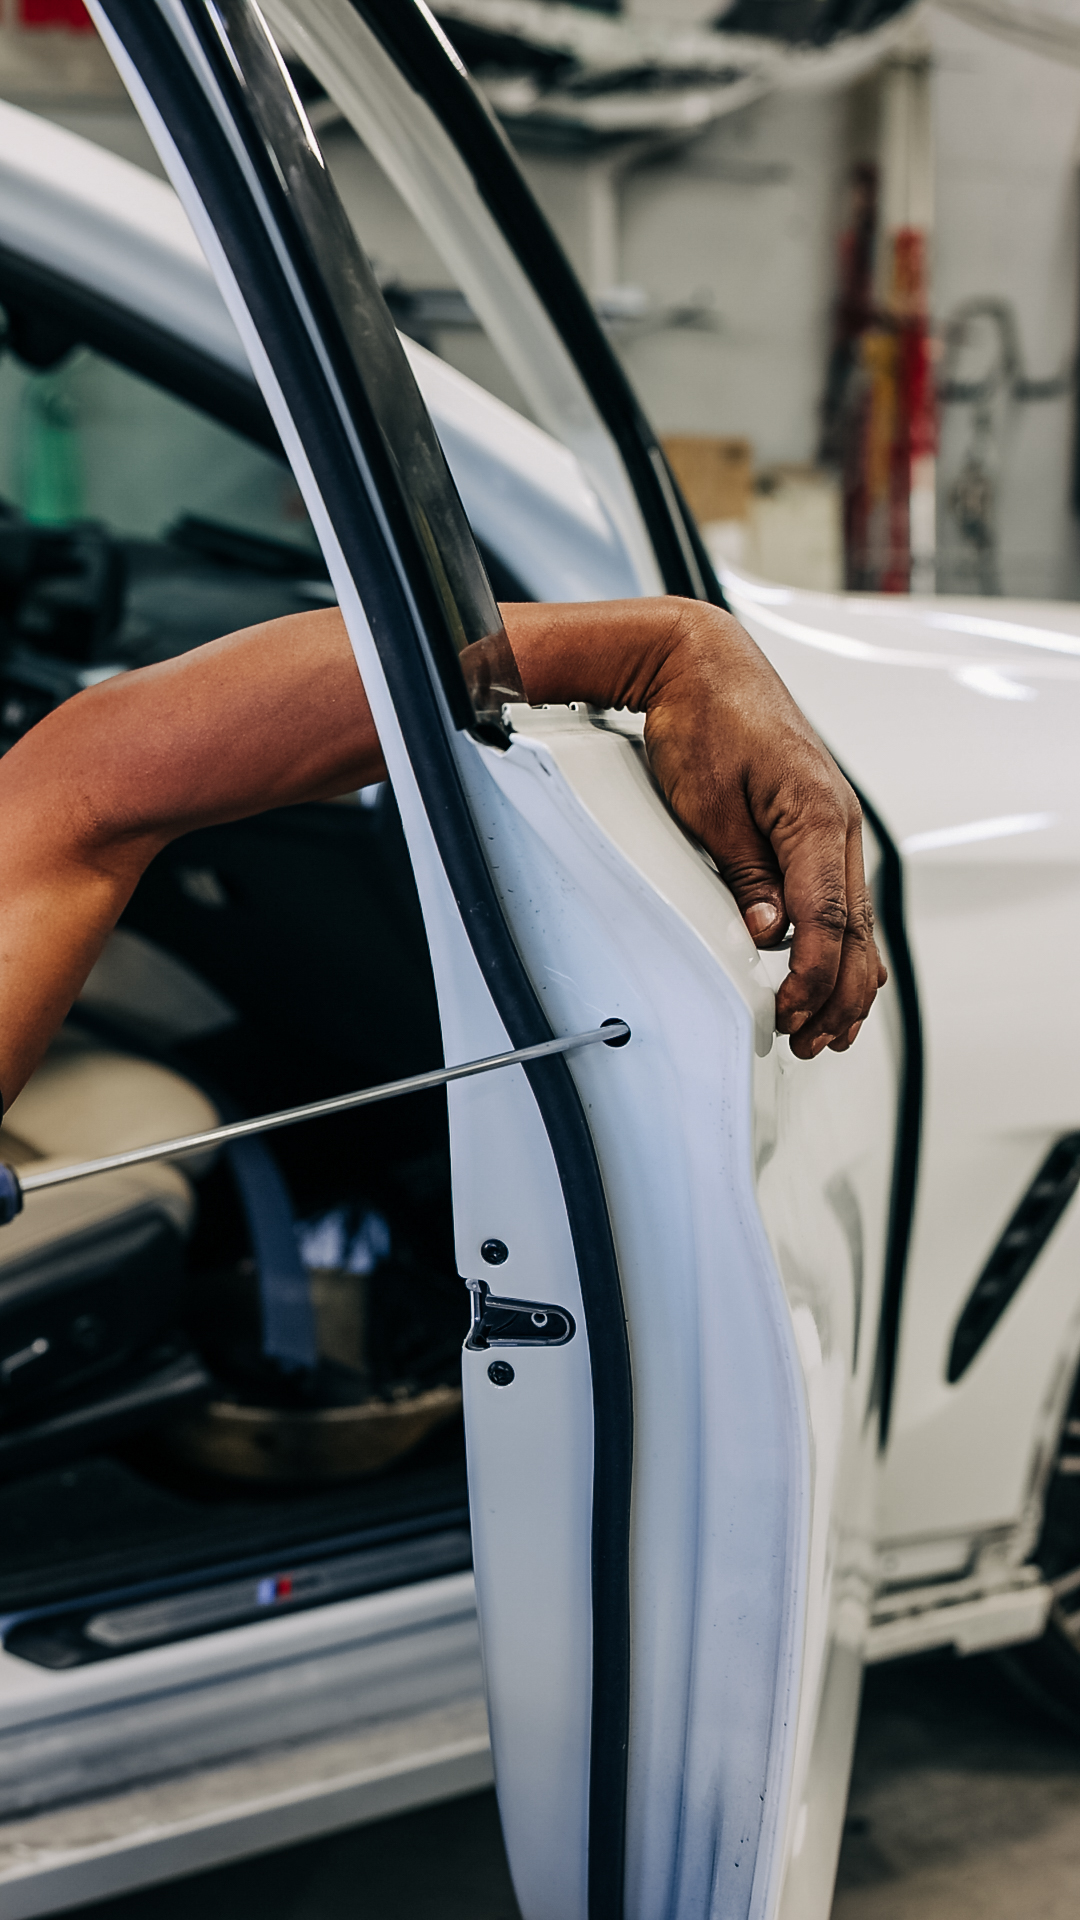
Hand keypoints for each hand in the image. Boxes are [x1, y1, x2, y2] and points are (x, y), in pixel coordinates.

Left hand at [499, 597, 885, 1060]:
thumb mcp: (707, 804)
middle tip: (806, 1043)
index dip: (810, 978)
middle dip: (835, 996)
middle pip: (855, 932)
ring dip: (843, 980)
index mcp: (814, 816)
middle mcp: (837, 824)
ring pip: (856, 922)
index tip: (787, 1015)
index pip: (826, 920)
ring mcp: (834, 827)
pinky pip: (842, 899)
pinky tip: (829, 977)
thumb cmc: (702, 719)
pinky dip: (839, 946)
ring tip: (823, 1031)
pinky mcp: (819, 829)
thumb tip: (769, 934)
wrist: (703, 664)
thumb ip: (743, 873)